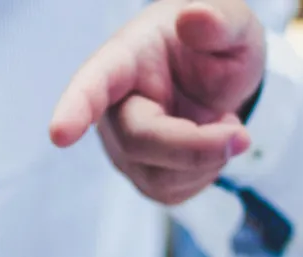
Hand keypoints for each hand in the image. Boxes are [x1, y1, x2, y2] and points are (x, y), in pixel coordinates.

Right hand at [50, 0, 264, 204]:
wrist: (217, 76)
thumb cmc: (214, 44)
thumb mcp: (232, 24)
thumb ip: (220, 19)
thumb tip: (195, 17)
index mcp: (123, 60)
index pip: (92, 84)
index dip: (75, 109)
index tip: (60, 133)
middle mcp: (112, 107)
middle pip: (138, 141)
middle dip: (195, 147)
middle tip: (242, 135)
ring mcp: (122, 146)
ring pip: (157, 175)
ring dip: (207, 160)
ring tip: (224, 124)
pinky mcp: (141, 175)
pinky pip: (171, 192)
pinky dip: (205, 173)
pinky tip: (210, 145)